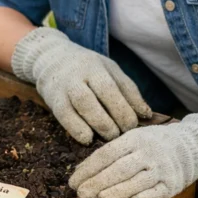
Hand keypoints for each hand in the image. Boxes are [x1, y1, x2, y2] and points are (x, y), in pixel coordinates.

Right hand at [11, 26, 151, 144]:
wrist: (50, 58)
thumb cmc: (86, 68)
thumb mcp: (109, 71)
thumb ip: (127, 91)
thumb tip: (147, 115)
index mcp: (98, 66)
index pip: (116, 86)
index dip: (127, 107)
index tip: (134, 125)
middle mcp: (82, 73)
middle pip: (103, 92)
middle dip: (118, 116)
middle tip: (124, 133)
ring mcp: (66, 85)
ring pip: (85, 102)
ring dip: (100, 123)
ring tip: (110, 136)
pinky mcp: (53, 99)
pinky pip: (65, 115)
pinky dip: (77, 129)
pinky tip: (87, 139)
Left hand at [69, 113, 197, 197]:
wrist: (192, 145)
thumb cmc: (153, 144)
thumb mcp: (134, 139)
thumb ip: (113, 152)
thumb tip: (83, 171)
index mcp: (134, 139)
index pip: (106, 154)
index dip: (88, 169)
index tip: (73, 181)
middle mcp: (148, 152)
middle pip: (119, 169)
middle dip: (97, 182)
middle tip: (80, 194)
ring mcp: (162, 168)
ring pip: (136, 182)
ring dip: (116, 192)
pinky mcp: (173, 184)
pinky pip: (156, 193)